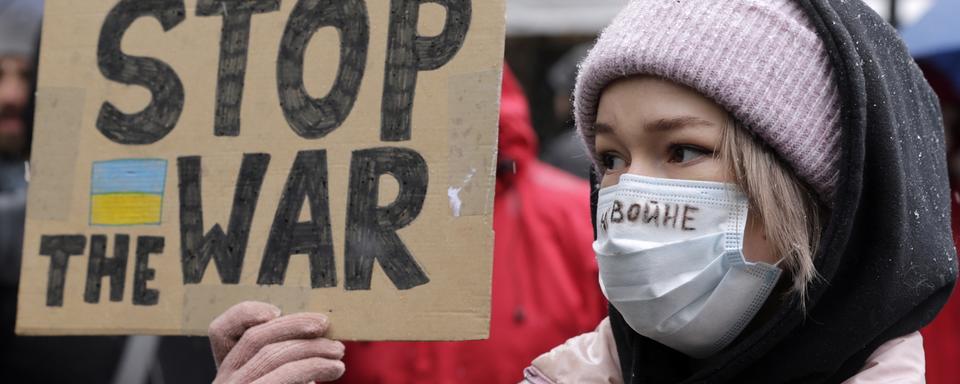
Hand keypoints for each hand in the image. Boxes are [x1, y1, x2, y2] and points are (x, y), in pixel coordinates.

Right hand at [209, 301, 345, 383]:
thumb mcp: (284, 371)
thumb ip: (287, 353)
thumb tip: (315, 323)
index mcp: (229, 370)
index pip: (220, 331)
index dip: (244, 314)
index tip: (275, 310)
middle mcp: (225, 380)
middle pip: (255, 338)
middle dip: (294, 326)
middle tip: (325, 324)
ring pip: (272, 354)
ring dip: (313, 348)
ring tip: (339, 351)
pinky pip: (285, 375)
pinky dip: (314, 366)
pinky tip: (335, 368)